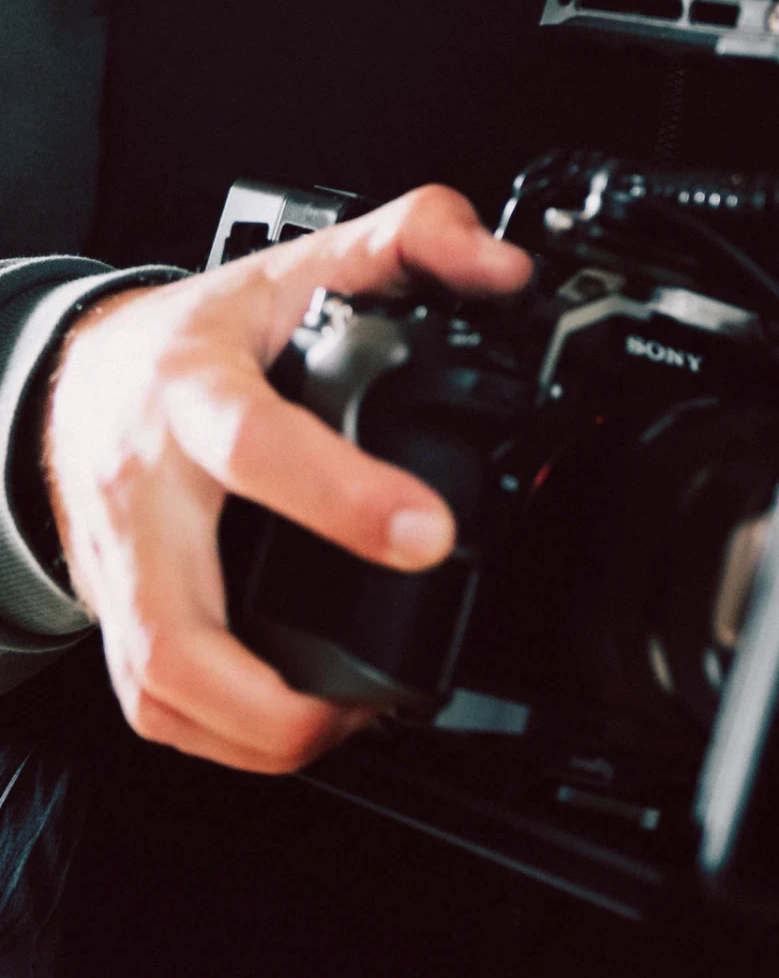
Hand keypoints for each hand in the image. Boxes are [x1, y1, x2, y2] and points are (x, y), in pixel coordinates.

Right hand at [44, 187, 530, 776]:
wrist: (80, 379)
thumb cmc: (202, 332)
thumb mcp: (301, 258)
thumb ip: (411, 239)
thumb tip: (500, 269)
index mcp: (191, 392)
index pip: (255, 444)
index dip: (342, 496)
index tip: (430, 530)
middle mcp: (143, 495)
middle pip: (176, 624)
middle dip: (276, 691)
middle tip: (376, 697)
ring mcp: (120, 568)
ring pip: (158, 688)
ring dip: (255, 732)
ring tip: (347, 719)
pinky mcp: (117, 618)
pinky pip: (154, 707)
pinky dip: (225, 738)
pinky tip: (294, 725)